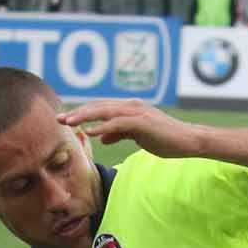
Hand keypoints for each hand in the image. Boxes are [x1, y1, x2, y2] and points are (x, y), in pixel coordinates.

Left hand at [59, 101, 208, 157]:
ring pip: (104, 112)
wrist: (188, 141)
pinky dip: (103, 127)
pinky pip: (118, 123)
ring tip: (69, 123)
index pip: (100, 108)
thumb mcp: (138, 136)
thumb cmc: (166, 139)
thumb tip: (101, 136)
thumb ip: (119, 133)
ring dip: (85, 117)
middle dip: (77, 113)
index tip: (66, 120)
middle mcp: (131, 106)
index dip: (82, 112)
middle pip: (98, 107)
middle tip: (59, 120)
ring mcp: (137, 112)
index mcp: (129, 108)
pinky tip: (90, 132)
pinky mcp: (142, 122)